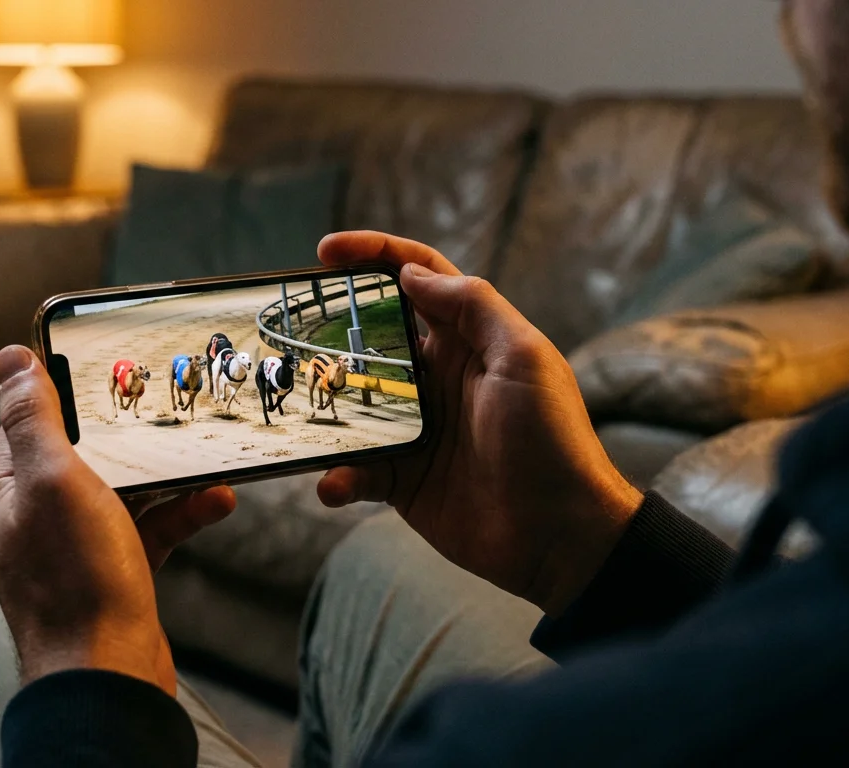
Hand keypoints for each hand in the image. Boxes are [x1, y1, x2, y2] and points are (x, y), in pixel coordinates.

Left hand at [0, 346, 235, 694]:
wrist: (108, 676)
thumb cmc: (75, 582)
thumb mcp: (54, 480)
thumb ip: (33, 417)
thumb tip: (11, 359)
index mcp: (6, 489)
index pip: (30, 419)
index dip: (70, 389)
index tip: (113, 363)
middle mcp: (34, 515)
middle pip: (84, 451)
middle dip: (132, 431)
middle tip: (172, 406)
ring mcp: (74, 545)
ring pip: (124, 488)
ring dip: (169, 473)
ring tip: (208, 458)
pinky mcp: (113, 571)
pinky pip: (149, 527)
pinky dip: (181, 513)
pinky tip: (216, 502)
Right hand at [317, 232, 643, 614]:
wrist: (560, 536)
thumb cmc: (553, 440)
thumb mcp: (524, 358)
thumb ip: (473, 306)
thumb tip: (411, 273)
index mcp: (467, 340)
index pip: (415, 278)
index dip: (373, 255)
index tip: (324, 253)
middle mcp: (436, 378)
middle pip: (369, 337)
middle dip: (327, 329)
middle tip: (288, 332)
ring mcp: (416, 429)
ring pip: (351, 403)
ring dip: (322, 404)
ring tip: (293, 406)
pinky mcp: (403, 480)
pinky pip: (355, 469)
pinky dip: (337, 476)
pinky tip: (333, 483)